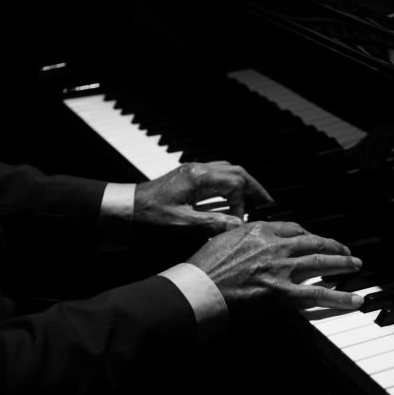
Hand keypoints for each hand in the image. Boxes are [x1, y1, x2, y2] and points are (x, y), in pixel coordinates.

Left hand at [134, 162, 273, 233]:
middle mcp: (198, 169)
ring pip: (226, 170)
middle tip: (267, 202)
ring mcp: (192, 171)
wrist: (125, 209)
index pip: (235, 183)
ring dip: (242, 184)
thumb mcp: (182, 223)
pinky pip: (215, 175)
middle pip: (236, 170)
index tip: (238, 221)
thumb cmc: (149, 216)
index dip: (242, 203)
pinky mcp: (187, 178)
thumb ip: (212, 223)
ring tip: (253, 200)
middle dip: (253, 187)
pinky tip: (231, 199)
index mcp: (198, 177)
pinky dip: (228, 185)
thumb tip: (238, 225)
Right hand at [186, 221, 363, 310]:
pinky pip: (319, 294)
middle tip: (345, 250)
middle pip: (313, 241)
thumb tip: (245, 241)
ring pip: (321, 262)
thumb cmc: (202, 268)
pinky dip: (340, 298)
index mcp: (259, 230)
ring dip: (342, 263)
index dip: (308, 235)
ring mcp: (281, 268)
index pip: (293, 228)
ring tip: (355, 265)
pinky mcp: (283, 293)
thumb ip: (240, 238)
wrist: (198, 289)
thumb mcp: (221, 240)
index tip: (314, 239)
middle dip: (333, 246)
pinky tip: (354, 300)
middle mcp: (274, 245)